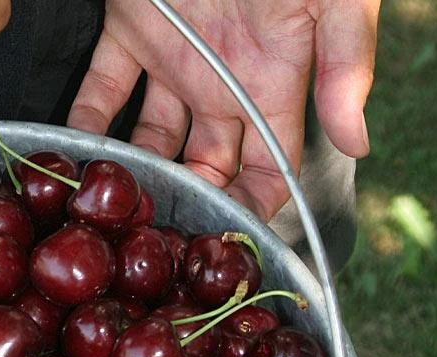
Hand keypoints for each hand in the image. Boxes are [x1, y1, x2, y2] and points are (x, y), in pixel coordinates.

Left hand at [67, 0, 379, 220]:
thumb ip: (344, 65)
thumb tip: (361, 142)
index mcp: (275, 80)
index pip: (269, 168)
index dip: (253, 208)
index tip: (227, 246)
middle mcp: (223, 80)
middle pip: (206, 165)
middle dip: (188, 205)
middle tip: (160, 246)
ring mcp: (175, 58)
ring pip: (151, 138)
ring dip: (135, 175)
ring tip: (114, 216)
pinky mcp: (130, 30)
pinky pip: (102, 89)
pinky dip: (86, 123)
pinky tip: (75, 160)